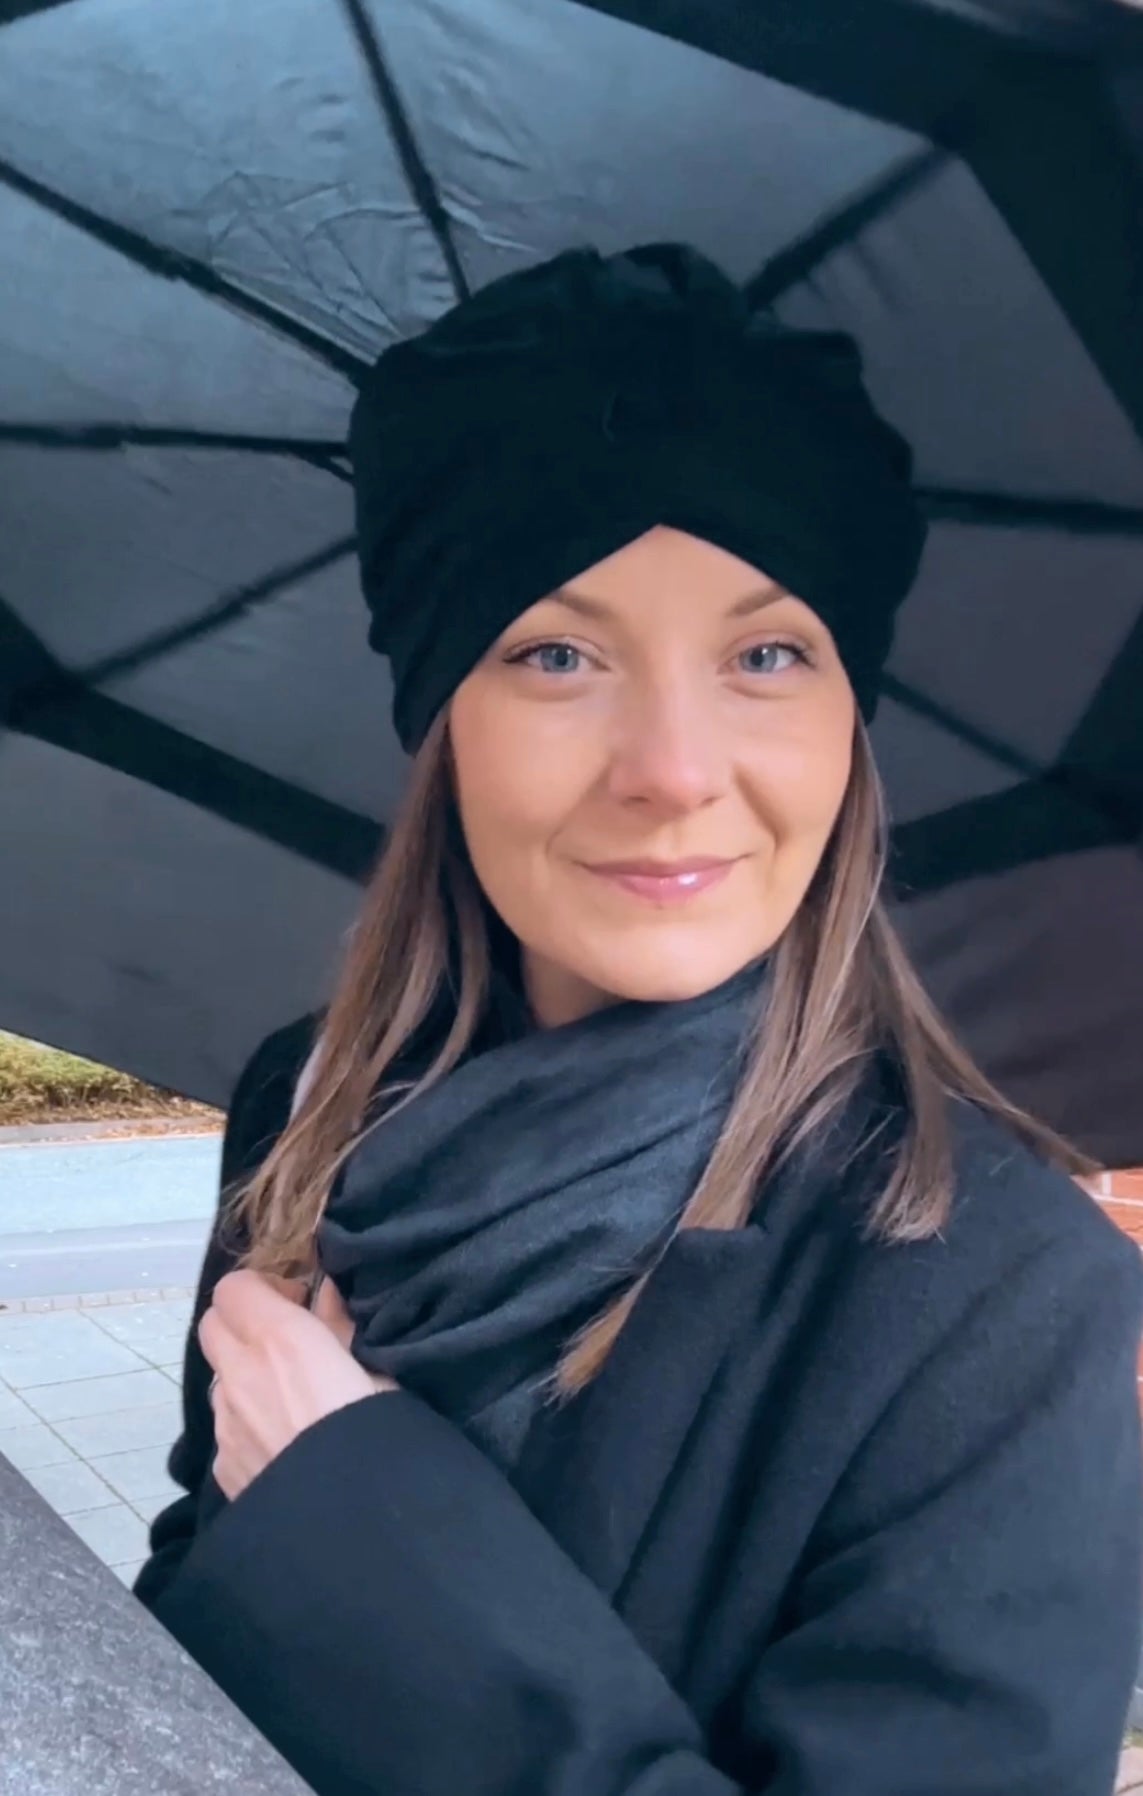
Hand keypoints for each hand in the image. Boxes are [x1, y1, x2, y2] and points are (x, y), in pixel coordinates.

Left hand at [200, 1269, 396, 1500]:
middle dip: (243, 1322)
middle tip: (285, 1340)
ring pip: (220, 1378)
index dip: (262, 1287)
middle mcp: (240, 1375)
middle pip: (213, 1324)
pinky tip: (286, 1444)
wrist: (348, 1528)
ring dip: (245, 1374)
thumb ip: (341, 1324)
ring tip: (291, 1399)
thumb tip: (327, 1291)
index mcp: (279, 1339)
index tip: (297, 1304)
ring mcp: (225, 1423)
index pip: (234, 1287)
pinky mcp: (222, 1466)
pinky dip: (248, 1421)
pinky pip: (227, 1426)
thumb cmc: (375, 1435)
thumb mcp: (377, 1370)